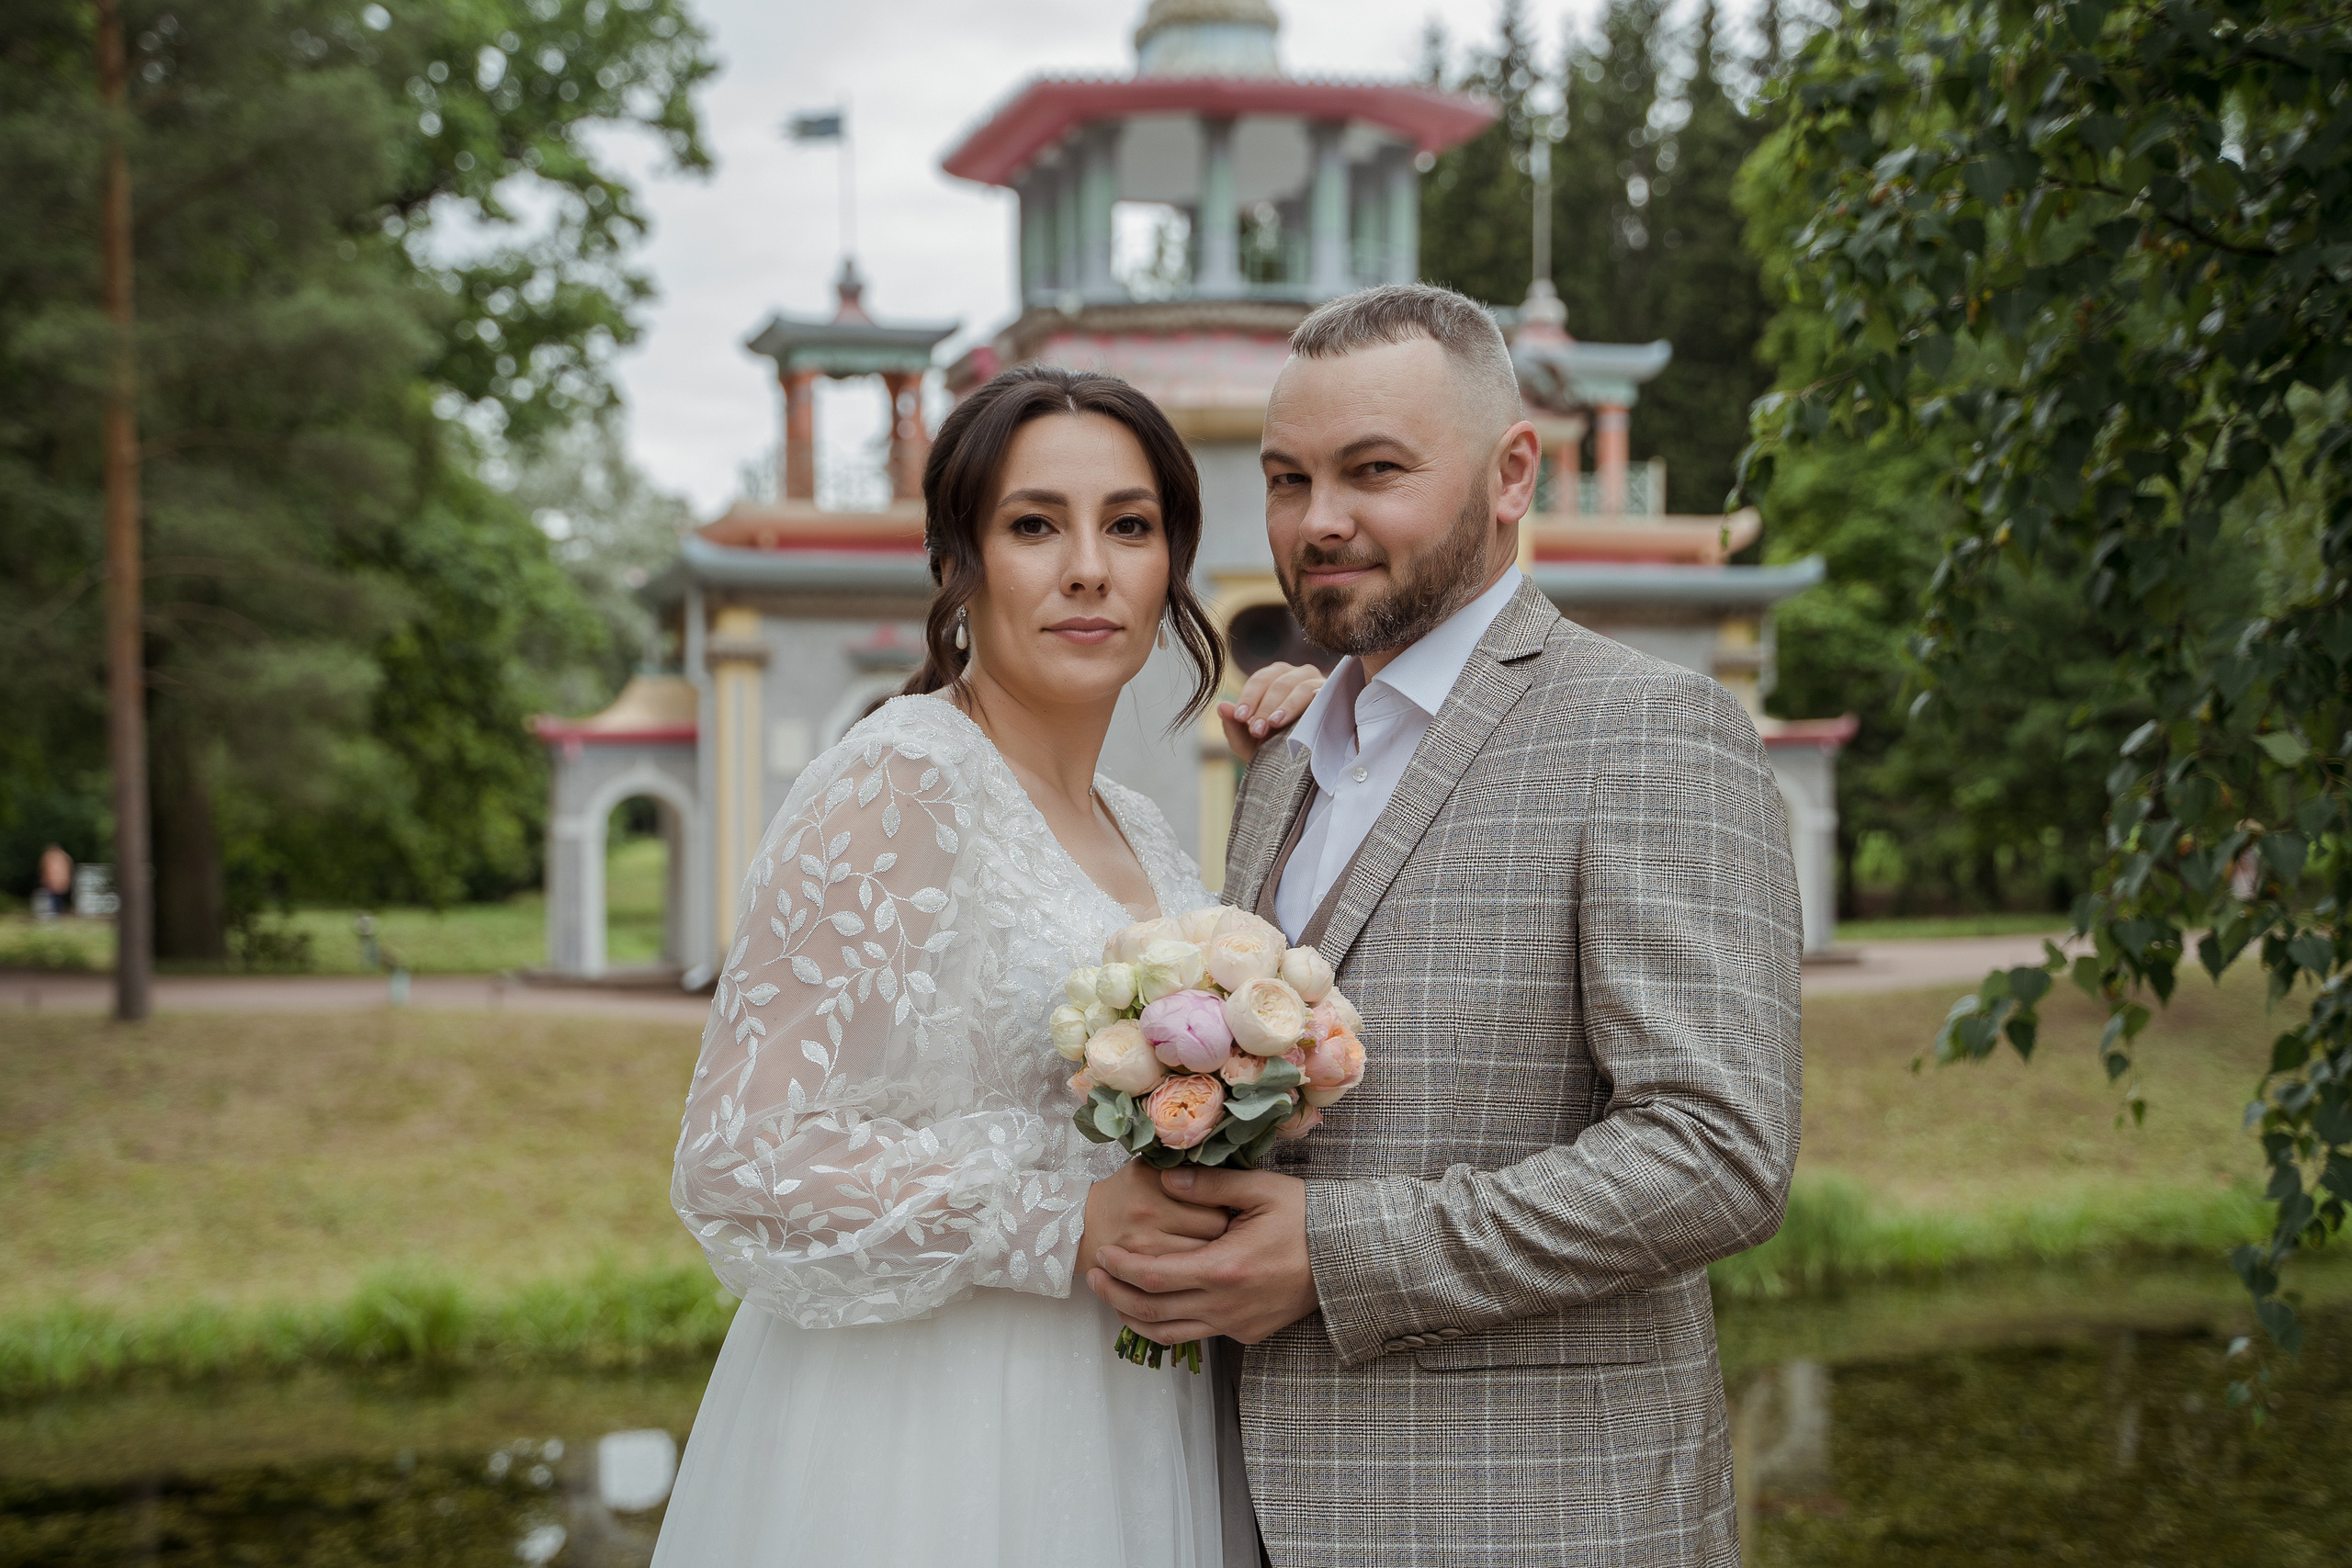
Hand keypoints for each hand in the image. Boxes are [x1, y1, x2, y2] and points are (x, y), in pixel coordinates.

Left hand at [1086, 1166, 1318, 1344]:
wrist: (1351, 1259)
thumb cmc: (1307, 1218)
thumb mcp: (1260, 1190)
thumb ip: (1209, 1186)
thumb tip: (1165, 1180)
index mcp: (1225, 1269)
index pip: (1155, 1277)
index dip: (1121, 1269)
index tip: (1102, 1254)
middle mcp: (1227, 1307)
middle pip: (1153, 1312)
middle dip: (1116, 1296)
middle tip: (1093, 1278)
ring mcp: (1237, 1325)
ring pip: (1170, 1334)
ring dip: (1136, 1318)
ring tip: (1115, 1298)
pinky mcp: (1248, 1334)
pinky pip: (1198, 1336)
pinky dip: (1169, 1326)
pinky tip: (1158, 1306)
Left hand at [1218, 662, 1325, 763]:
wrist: (1298, 765)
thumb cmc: (1271, 747)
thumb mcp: (1247, 741)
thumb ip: (1233, 725)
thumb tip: (1222, 706)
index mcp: (1272, 678)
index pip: (1260, 681)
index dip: (1249, 698)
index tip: (1242, 718)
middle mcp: (1294, 675)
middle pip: (1278, 683)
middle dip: (1265, 706)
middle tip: (1257, 729)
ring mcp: (1315, 682)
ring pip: (1300, 686)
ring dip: (1286, 705)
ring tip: (1275, 723)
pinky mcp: (1331, 695)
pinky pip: (1324, 691)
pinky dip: (1316, 696)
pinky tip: (1311, 705)